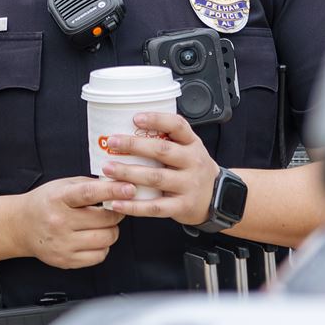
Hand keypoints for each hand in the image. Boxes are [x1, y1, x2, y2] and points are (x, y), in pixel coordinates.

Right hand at [12, 176, 128, 268]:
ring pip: (106, 238)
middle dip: (115, 213)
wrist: (21, 226)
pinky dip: (102, 247)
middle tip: (111, 210)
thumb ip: (90, 184)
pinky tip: (92, 238)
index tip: (129, 189)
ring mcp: (62, 243)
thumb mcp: (63, 185)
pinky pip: (100, 256)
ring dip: (110, 231)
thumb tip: (118, 185)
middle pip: (105, 219)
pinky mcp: (66, 260)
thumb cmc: (45, 203)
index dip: (112, 191)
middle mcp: (59, 222)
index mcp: (58, 198)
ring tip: (100, 225)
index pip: (89, 193)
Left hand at [98, 112, 218, 224]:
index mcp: (193, 144)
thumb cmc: (194, 170)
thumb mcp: (190, 149)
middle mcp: (193, 162)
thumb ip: (169, 140)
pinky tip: (117, 202)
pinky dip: (134, 206)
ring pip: (156, 178)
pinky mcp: (182, 206)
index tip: (135, 118)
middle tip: (112, 143)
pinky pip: (155, 207)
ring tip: (108, 169)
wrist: (217, 198)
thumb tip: (129, 129)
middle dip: (134, 146)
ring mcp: (188, 185)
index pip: (178, 126)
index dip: (157, 120)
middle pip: (162, 151)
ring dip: (129, 173)